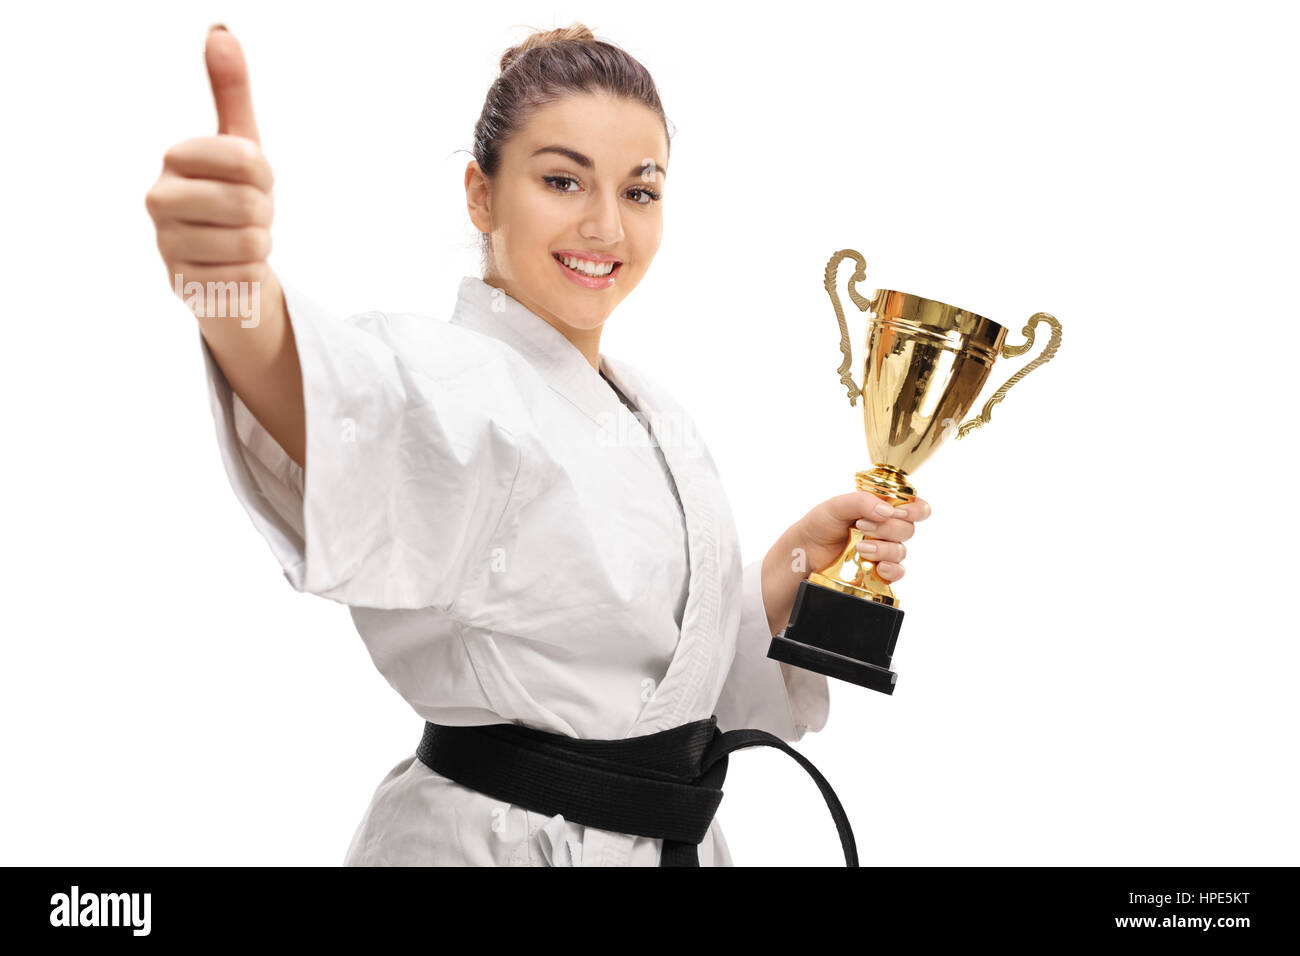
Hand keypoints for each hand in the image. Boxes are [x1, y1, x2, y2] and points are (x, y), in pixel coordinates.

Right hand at [145, 25, 275, 308]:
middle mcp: (160, 200)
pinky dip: (251, 276)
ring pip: (252, 243)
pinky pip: (246, 277)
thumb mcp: (240, 144)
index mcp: (176, 160)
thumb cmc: (234, 197)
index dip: (265, 174)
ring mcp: (168, 245)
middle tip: (248, 216)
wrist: (226, 266)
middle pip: (250, 203)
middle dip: (264, 213)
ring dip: (260, 245)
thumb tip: (221, 33)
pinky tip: (232, 269)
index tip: (253, 180)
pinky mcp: (184, 285)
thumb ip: (231, 91)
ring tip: (239, 241)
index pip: (248, 158)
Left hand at [761, 491, 933, 635]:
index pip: (911, 506)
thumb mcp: (834, 507)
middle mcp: (882, 531)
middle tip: (864, 526)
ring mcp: (880, 554)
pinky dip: (891, 568)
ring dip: (886, 547)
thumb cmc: (814, 530)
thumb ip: (861, 501)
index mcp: (876, 510)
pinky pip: (897, 573)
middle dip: (891, 526)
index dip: (915, 508)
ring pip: (901, 550)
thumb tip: (889, 509)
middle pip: (908, 528)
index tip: (903, 510)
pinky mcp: (876, 576)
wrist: (798, 561)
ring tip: (862, 547)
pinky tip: (878, 567)